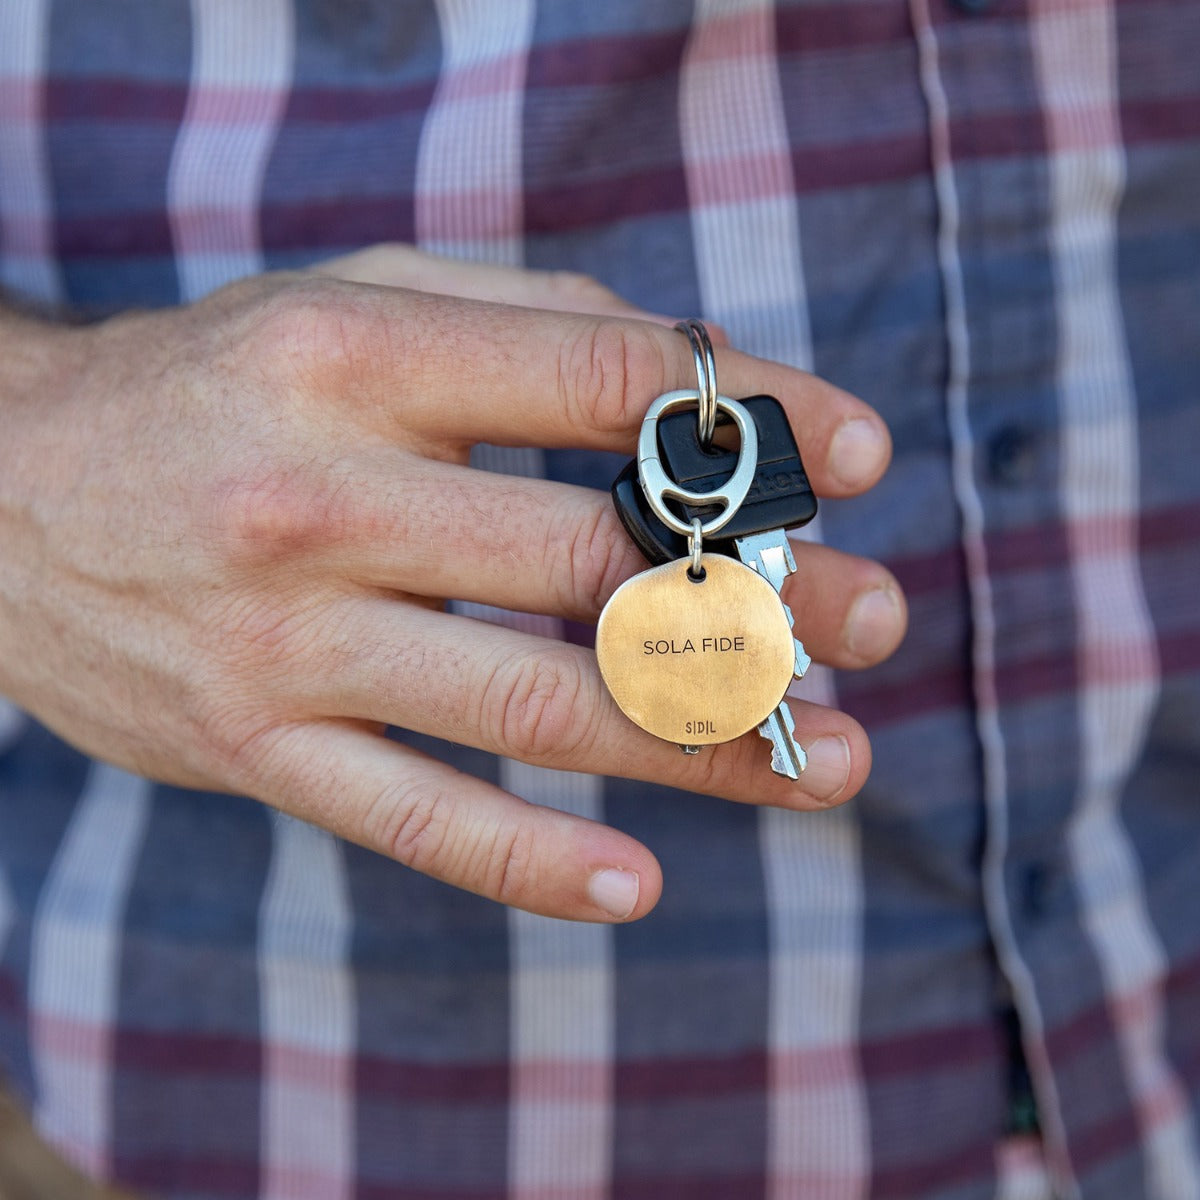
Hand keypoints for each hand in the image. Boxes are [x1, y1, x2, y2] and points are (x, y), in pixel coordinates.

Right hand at [0, 246, 904, 920]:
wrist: (9, 495)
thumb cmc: (219, 385)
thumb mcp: (352, 303)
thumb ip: (520, 322)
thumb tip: (693, 385)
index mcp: (358, 361)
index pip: (600, 381)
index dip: (754, 414)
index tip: (861, 450)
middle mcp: (323, 501)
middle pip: (594, 561)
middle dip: (765, 593)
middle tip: (880, 617)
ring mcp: (288, 642)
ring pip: (536, 708)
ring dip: (707, 739)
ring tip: (835, 759)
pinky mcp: (258, 750)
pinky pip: (418, 821)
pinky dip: (537, 862)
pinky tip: (643, 882)